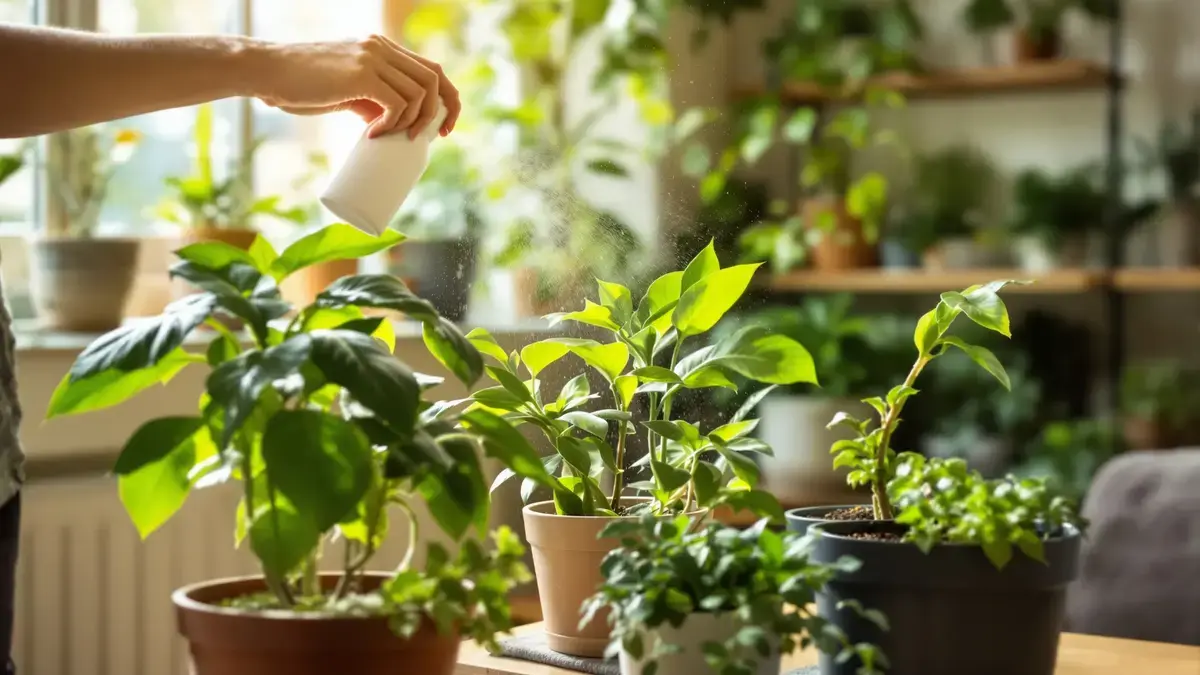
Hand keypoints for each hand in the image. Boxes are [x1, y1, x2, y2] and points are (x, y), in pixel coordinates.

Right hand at [253, 35, 460, 138]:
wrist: (268, 72)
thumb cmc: (302, 85)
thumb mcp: (346, 89)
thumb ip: (370, 98)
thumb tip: (390, 124)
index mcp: (382, 48)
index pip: (431, 68)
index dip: (447, 97)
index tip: (443, 127)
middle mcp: (381, 47)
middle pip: (435, 78)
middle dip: (442, 112)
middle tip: (428, 139)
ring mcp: (373, 58)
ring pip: (419, 93)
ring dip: (412, 122)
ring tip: (389, 136)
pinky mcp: (361, 74)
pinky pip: (396, 104)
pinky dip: (391, 124)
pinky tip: (372, 135)